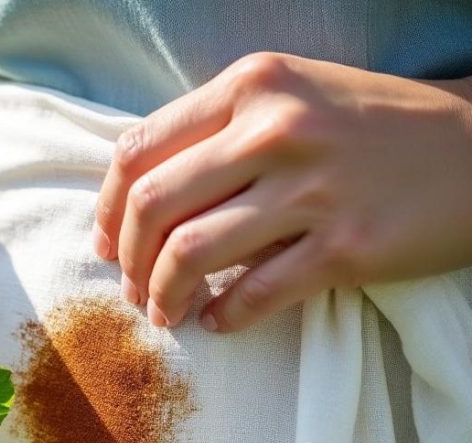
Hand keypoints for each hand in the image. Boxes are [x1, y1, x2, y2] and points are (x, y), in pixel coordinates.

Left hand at [94, 52, 471, 331]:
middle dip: (126, 259)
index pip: (138, 151)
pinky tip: (218, 322)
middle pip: (152, 205)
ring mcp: (313, 188)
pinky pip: (256, 294)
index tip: (105, 241)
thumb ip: (217, 132)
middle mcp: (275, 130)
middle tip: (129, 288)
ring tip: (164, 312)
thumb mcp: (290, 95)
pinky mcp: (348, 246)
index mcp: (251, 86)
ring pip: (191, 253)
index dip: (107, 207)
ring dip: (162, 295)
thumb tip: (139, 197)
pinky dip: (224, 317)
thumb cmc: (370, 124)